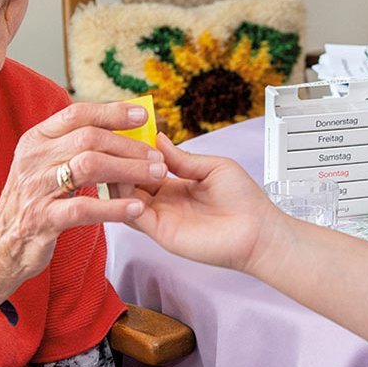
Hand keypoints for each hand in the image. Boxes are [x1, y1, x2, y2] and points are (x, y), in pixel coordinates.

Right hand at [0, 102, 165, 309]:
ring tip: (156, 176)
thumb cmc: (32, 201)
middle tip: (158, 156)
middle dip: (128, 146)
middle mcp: (33, 159)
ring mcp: (36, 188)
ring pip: (89, 166)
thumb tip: (116, 125)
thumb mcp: (43, 165)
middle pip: (88, 139)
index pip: (76, 114)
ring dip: (128, 170)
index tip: (142, 115)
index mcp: (35, 140)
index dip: (111, 112)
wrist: (0, 244)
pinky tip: (136, 208)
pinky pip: (83, 208)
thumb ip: (71, 145)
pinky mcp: (42, 219)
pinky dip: (113, 207)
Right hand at [127, 138, 293, 274]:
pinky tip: (124, 185)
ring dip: (116, 180)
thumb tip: (158, 138)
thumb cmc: (244, 200)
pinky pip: (133, 216)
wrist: (258, 231)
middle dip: (117, 163)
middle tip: (109, 146)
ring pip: (124, 198)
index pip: (142, 166)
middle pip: (128, 182)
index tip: (120, 134)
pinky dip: (124, 201)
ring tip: (113, 161)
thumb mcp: (213, 167)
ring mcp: (160, 217)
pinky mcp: (161, 233)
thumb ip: (182, 158)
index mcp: (175, 184)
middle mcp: (164, 201)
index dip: (130, 152)